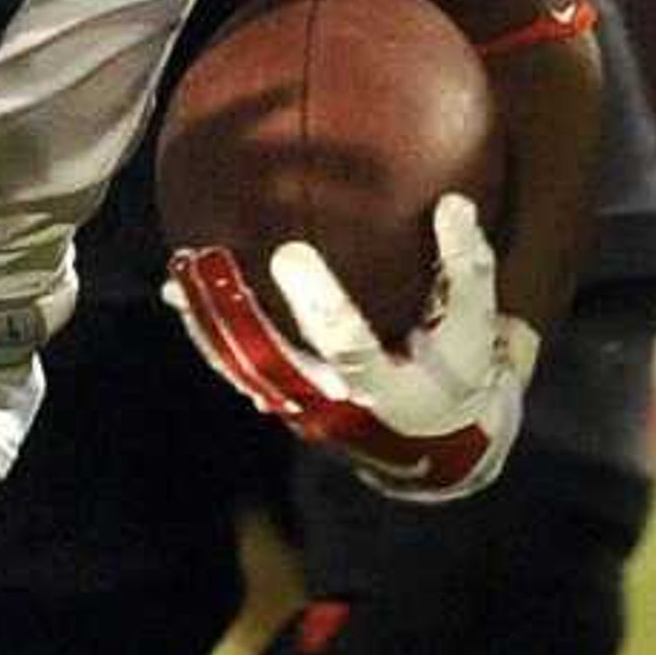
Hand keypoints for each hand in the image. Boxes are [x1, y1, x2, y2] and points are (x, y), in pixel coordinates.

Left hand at [163, 193, 536, 502]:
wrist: (437, 450)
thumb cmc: (460, 376)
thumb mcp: (477, 332)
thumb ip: (467, 272)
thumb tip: (453, 204)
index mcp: (381, 389)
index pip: (345, 347)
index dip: (319, 305)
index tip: (288, 254)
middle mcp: (331, 405)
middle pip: (268, 359)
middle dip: (233, 310)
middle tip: (204, 258)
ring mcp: (299, 407)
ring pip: (240, 364)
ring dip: (207, 317)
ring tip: (181, 268)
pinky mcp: (282, 398)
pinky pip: (234, 363)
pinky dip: (206, 329)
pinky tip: (178, 289)